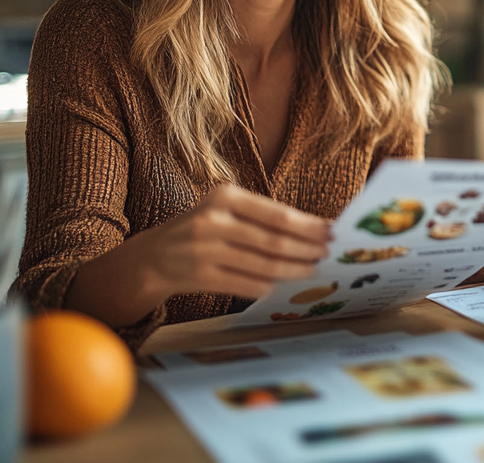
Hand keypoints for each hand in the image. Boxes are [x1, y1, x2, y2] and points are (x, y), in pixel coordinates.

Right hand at [67, 183, 331, 326]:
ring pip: (263, 265)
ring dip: (294, 271)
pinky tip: (283, 286)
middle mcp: (214, 220)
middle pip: (274, 241)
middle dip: (307, 250)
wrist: (150, 257)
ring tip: (314, 270)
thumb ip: (261, 217)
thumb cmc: (200, 229)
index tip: (332, 232)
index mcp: (225, 197)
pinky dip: (267, 287)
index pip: (278, 214)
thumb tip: (312, 230)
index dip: (309, 226)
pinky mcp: (199, 276)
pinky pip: (244, 284)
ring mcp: (204, 250)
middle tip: (329, 254)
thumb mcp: (224, 210)